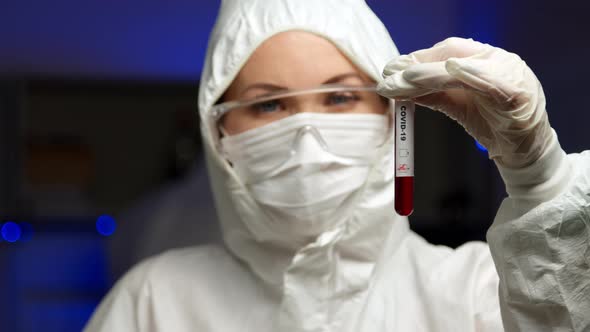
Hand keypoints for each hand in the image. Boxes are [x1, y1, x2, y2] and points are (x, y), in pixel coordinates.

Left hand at [377, 37, 553, 168]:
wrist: (525, 152)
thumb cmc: (493, 125)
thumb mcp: (458, 106)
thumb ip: (434, 94)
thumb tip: (400, 88)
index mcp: (485, 60)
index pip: (447, 50)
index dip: (418, 57)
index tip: (392, 69)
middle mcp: (498, 61)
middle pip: (452, 53)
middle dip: (418, 64)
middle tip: (390, 75)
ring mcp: (510, 74)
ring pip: (464, 68)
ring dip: (431, 73)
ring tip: (404, 80)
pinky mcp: (518, 94)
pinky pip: (492, 82)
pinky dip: (471, 74)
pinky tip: (451, 71)